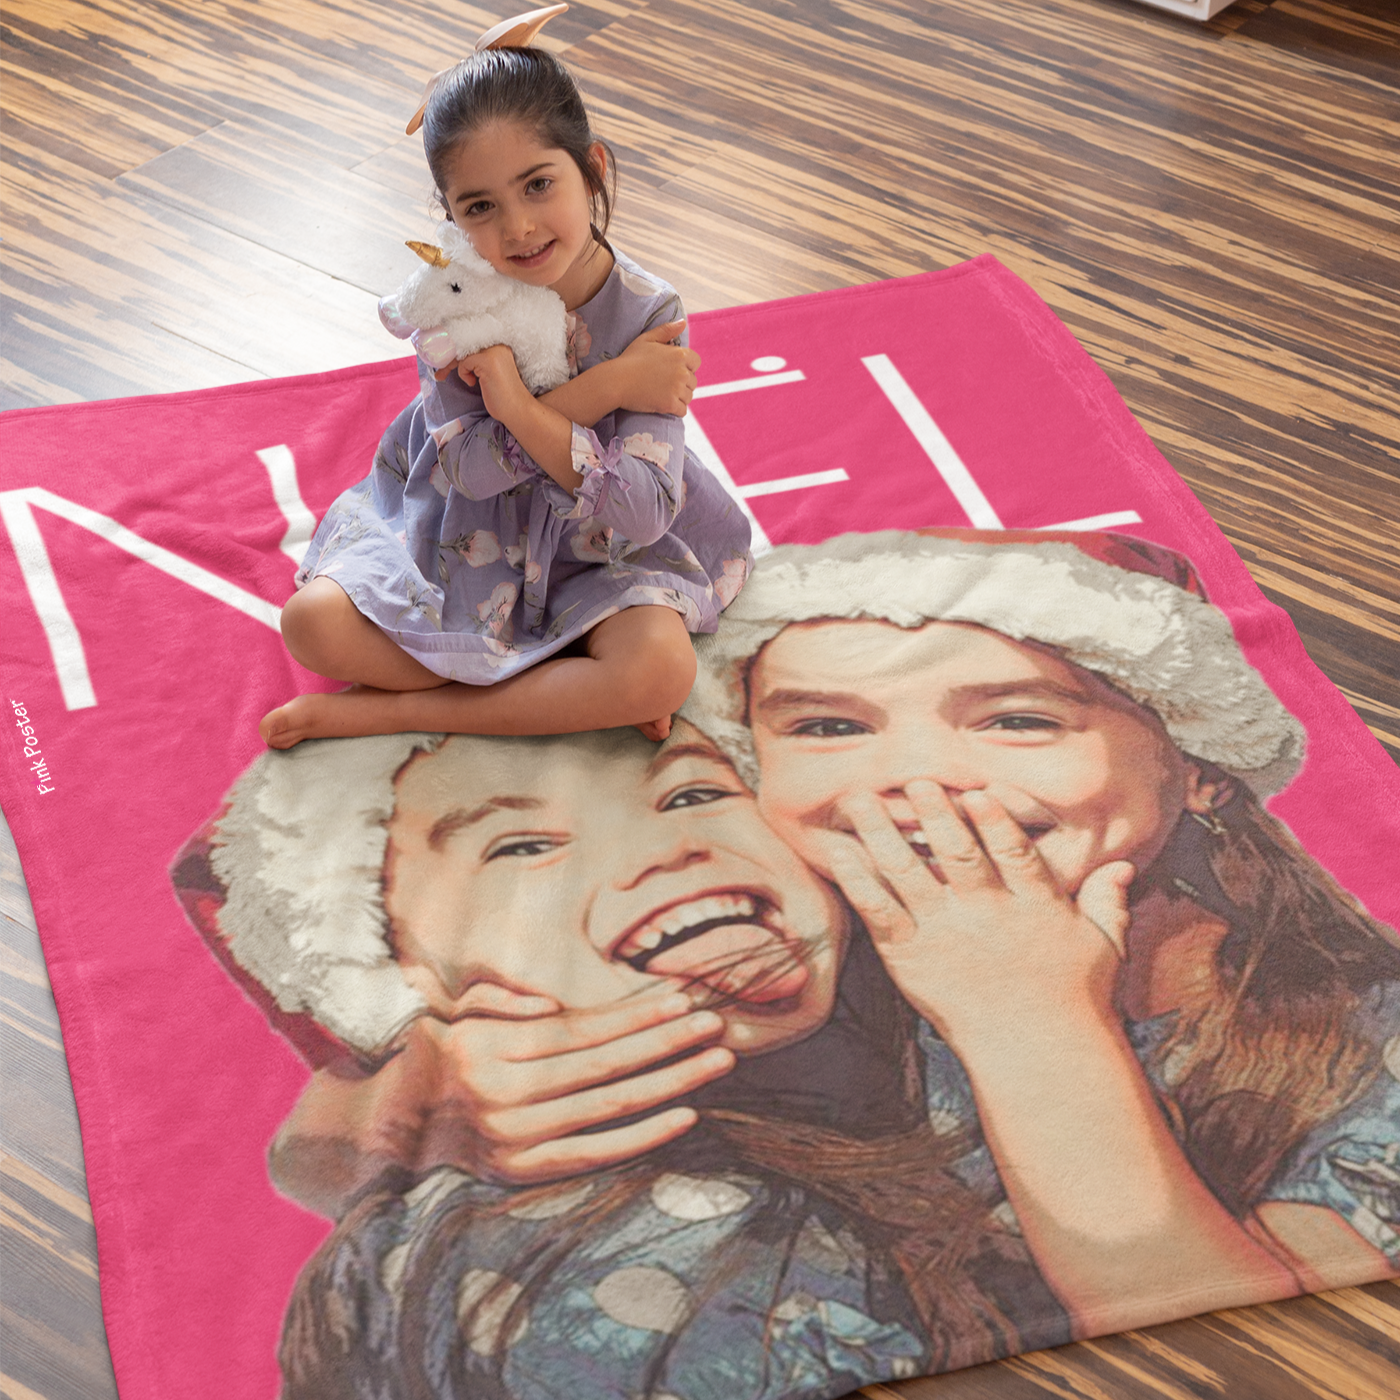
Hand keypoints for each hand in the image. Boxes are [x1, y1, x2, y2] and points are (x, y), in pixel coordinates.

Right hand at [271, 988, 734, 1203]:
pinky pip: (595, 1154)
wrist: (369, 1136)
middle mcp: (503, 1094)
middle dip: (668, 1042)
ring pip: (611, 1106)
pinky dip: (643, 1135)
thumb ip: (499, 998)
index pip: (582, 1028)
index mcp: (488, 1046)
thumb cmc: (421, 1060)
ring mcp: (514, 1140)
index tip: (682, 998)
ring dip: (671, 1081)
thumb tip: (553, 1002)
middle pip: (606, 1064)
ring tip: (715, 1060)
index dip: (636, 1013)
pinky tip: (684, 1115)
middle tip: (716, 1025)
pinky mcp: (520, 1175)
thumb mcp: (446, 1012)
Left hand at [433, 343, 528, 419]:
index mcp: (498, 344)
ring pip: (461, 351)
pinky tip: (473, 383)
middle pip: (463, 343)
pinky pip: (464, 362)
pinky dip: (463, 373)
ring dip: (450, 365)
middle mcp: (497, 343)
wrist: (517, 409)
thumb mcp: (486, 372)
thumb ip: (475, 360)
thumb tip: (450, 354)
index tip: (444, 363)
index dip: (455, 350)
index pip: (470, 340)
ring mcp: (493, 351)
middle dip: (447, 357)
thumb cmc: (501, 395)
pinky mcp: (487, 360)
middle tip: (438, 373)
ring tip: (444, 377)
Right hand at [615, 319, 700, 415]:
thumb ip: (667, 330)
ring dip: (679, 397)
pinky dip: (675, 410)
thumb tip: (683, 323)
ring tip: (662, 393)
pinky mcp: (670, 404)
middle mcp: (682, 372)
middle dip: (682, 384)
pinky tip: (663, 404)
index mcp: (679, 354)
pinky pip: (682, 410)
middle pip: (693, 381)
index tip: (672, 371)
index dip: (686, 367)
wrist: (616, 381)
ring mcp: (676, 389)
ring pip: (688, 397)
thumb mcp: (647, 339)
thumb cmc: (630, 359)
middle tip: (664, 384)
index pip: (696, 363)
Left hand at [823, 781, 1133, 1049]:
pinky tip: (840, 850)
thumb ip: (1107, 902)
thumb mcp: (1102, 946)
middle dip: (934, 815)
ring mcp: (946, 937)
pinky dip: (858, 879)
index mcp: (1034, 906)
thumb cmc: (1074, 1001)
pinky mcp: (911, 958)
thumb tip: (1122, 866)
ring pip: (909, 875)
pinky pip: (879, 911)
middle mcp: (987, 917)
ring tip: (859, 800)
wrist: (1038, 1057)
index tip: (976, 791)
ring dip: (881, 833)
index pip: (1014, 854)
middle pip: (957, 855)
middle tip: (913, 780)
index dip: (995, 822)